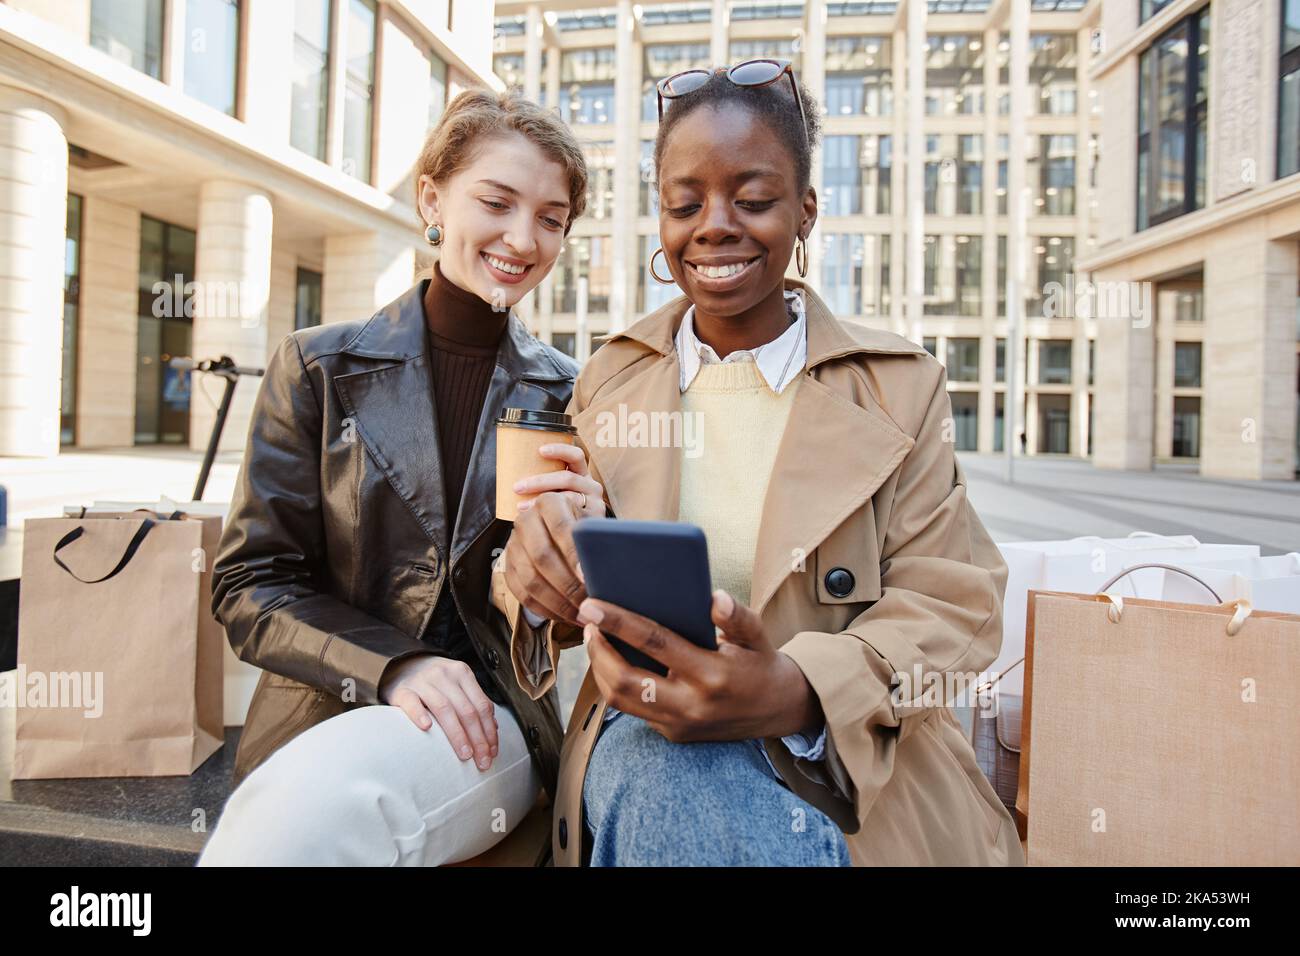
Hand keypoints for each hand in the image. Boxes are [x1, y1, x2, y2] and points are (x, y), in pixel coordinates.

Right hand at [378, 656, 498, 769]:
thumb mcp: (457, 685)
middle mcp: (445, 675)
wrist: (402, 665)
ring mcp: (423, 681)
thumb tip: (494, 729)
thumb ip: (474, 703)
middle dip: (478, 739)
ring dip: (457, 734)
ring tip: (464, 754)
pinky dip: (420, 715)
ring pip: (444, 708)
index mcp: (463, 673)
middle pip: (467, 710)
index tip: (492, 752)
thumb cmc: (435, 682)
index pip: (482, 706)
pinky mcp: (402, 690)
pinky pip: (412, 703)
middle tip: (482, 761)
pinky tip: (427, 728)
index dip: (489, 731)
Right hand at [503, 490, 588, 625]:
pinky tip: (567, 617)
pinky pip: (522, 594)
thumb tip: (609, 567)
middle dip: (568, 585)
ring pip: (531, 579)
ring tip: (582, 616)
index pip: (561, 527)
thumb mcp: (592, 523)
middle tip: (590, 605)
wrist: (556, 530)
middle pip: (542, 556)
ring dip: (558, 603)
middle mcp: (526, 520)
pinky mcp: (506, 567)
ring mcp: (513, 544)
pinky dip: (546, 610)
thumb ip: (598, 538)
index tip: (590, 579)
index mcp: (549, 502)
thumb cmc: (584, 529)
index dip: (575, 555)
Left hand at [513, 442, 605, 518]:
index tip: (540, 451)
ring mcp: (594, 502)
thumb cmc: (559, 508)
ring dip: (541, 500)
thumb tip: (514, 478)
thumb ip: (543, 482)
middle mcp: (590, 485)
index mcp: (581, 473)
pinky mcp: (592, 518)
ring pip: (569, 497)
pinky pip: (572, 514)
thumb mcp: (555, 490)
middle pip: (568, 478)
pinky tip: (539, 520)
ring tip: (521, 506)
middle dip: (540, 481)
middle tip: (517, 487)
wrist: (576, 536)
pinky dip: (553, 516)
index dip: (560, 450)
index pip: (575, 456)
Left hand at [577, 590, 822, 743]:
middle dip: (598, 650)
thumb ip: (737, 616)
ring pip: (620, 701)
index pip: (655, 643)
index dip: (618, 623)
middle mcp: (692, 705)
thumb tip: (714, 598)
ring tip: (595, 638)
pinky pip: (634, 710)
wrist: (779, 710)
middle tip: (587, 622)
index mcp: (712, 675)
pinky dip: (617, 684)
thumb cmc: (762, 663)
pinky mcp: (674, 734)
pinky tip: (612, 659)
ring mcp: (680, 725)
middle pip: (624, 681)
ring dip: (600, 669)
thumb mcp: (758, 635)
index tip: (592, 605)